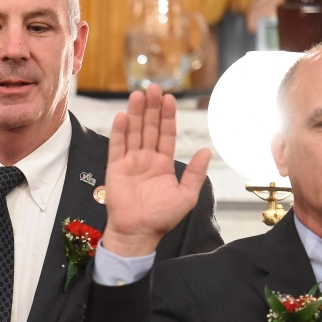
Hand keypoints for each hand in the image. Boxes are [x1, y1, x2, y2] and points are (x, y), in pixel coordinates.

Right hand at [102, 85, 210, 257]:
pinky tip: (123, 116)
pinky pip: (117, 146)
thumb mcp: (187, 195)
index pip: (166, 134)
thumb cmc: (162, 217)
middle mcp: (146, 159)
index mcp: (163, 164)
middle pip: (149, 128)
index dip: (167, 116)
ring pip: (134, 132)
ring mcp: (130, 162)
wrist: (138, 232)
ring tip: (138, 95)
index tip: (169, 99)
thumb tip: (206, 150)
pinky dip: (120, 131)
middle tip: (154, 89)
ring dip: (136, 114)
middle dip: (152, 108)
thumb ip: (195, 172)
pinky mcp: (116, 168)